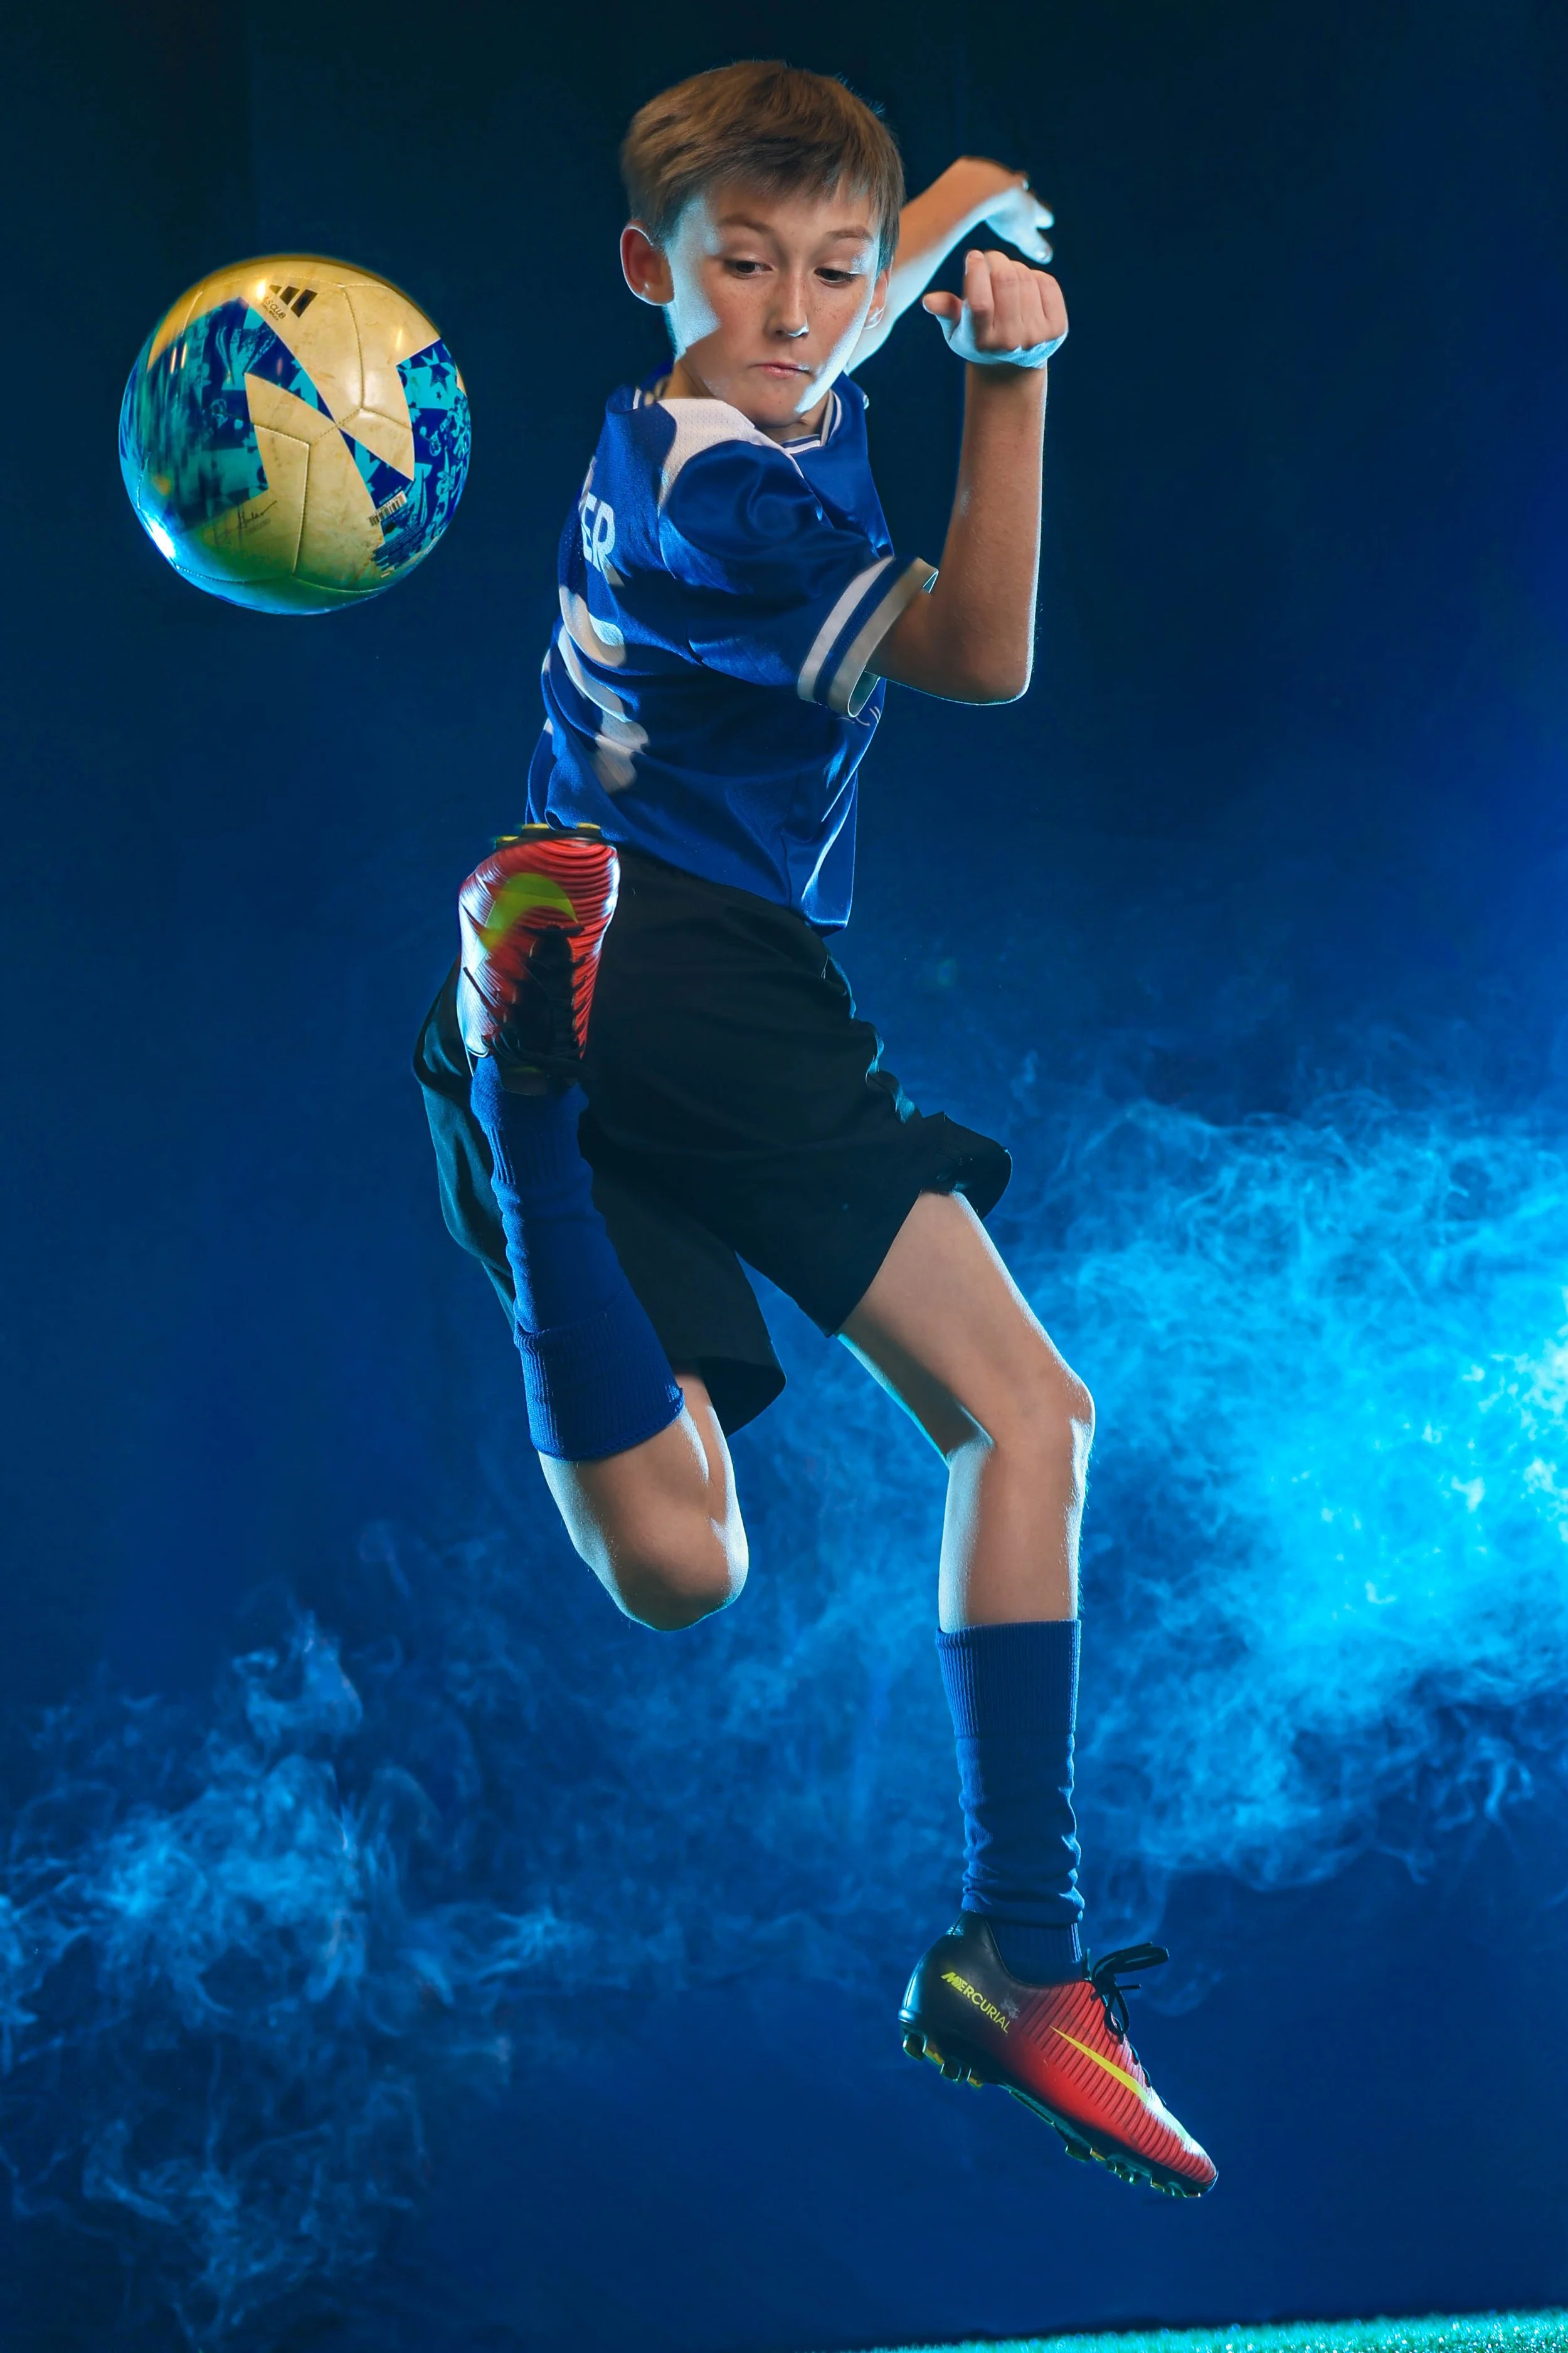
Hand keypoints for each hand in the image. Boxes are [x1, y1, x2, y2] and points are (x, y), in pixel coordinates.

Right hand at [923, 249, 1067, 369]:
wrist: (1011, 369)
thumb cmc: (977, 341)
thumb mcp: (956, 332)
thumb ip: (945, 313)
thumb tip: (929, 300)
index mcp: (981, 343)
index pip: (980, 301)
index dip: (975, 271)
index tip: (973, 257)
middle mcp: (1011, 342)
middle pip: (1006, 281)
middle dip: (996, 260)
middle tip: (990, 258)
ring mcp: (1037, 337)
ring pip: (1026, 278)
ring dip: (1014, 266)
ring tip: (1005, 274)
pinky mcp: (1057, 330)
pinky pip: (1047, 284)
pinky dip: (1035, 275)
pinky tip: (1024, 283)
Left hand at [974, 169, 1054, 263]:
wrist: (983, 187)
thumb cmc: (1005, 214)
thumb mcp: (1022, 235)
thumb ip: (1034, 245)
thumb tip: (1047, 256)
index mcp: (1029, 205)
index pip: (1042, 213)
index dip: (1045, 219)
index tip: (1047, 222)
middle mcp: (1015, 187)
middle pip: (1022, 187)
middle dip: (1024, 191)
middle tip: (1024, 188)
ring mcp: (996, 176)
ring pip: (1002, 178)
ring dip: (1002, 182)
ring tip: (999, 184)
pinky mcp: (976, 169)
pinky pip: (978, 173)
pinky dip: (978, 179)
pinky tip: (972, 182)